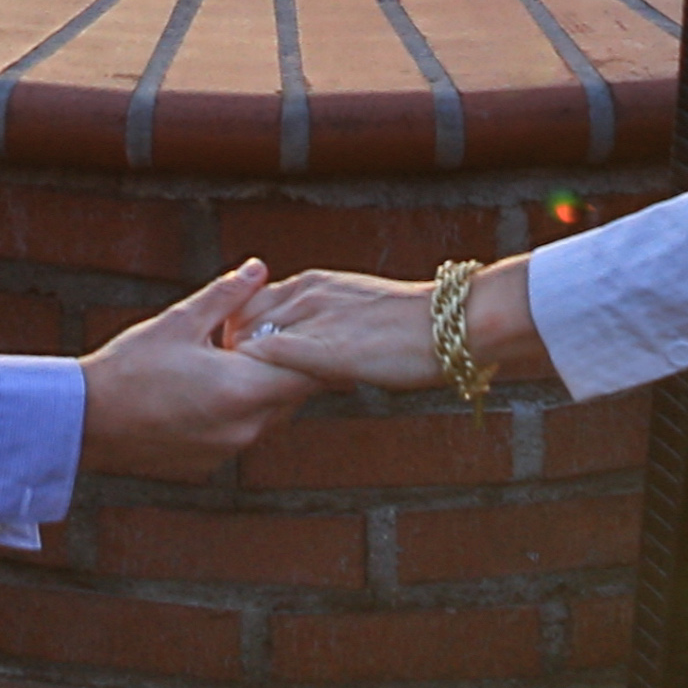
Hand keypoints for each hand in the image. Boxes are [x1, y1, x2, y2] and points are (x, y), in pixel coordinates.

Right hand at [80, 261, 316, 477]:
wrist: (83, 422)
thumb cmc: (129, 367)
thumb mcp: (179, 322)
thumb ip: (226, 297)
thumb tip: (258, 269)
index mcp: (244, 391)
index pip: (307, 373)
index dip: (313, 349)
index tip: (309, 329)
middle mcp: (244, 428)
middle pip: (290, 395)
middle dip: (284, 366)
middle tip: (267, 336)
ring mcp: (226, 451)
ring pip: (266, 416)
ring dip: (260, 390)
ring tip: (232, 360)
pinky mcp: (207, 465)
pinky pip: (238, 434)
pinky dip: (235, 412)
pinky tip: (205, 391)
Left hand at [236, 257, 544, 392]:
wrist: (454, 324)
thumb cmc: (419, 325)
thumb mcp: (363, 310)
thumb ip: (333, 322)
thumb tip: (319, 352)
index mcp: (316, 282)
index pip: (253, 302)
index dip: (243, 333)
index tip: (242, 361)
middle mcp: (307, 294)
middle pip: (240, 319)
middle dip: (233, 352)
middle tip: (237, 385)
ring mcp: (312, 319)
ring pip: (248, 340)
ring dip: (242, 369)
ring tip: (250, 400)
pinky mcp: (321, 349)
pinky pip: (267, 361)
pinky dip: (258, 383)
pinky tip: (265, 406)